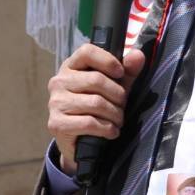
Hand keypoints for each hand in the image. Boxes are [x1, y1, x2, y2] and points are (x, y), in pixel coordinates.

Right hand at [47, 44, 145, 174]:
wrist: (79, 142)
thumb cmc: (97, 108)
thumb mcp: (114, 87)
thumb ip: (127, 71)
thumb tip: (138, 55)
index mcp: (71, 66)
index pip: (87, 51)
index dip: (108, 60)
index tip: (120, 73)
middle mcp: (59, 81)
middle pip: (96, 80)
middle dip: (117, 95)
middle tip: (122, 105)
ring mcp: (56, 102)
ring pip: (95, 103)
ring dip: (114, 114)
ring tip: (118, 120)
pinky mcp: (56, 123)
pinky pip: (89, 123)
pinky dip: (106, 129)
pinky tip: (111, 131)